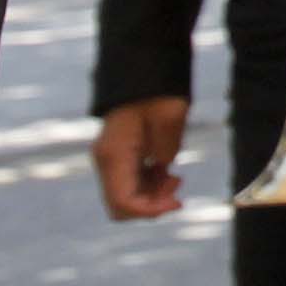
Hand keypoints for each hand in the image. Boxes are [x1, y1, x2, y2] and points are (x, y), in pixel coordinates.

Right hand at [94, 98, 189, 220]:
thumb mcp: (170, 115)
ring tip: (175, 177)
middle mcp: (107, 162)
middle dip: (151, 205)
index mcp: (113, 155)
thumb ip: (166, 148)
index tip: (178, 203)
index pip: (123, 202)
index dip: (150, 211)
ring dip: (153, 196)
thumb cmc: (158, 91)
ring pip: (127, 198)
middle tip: (176, 184)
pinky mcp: (121, 159)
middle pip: (121, 206)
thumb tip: (163, 168)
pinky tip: (167, 172)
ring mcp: (112, 162)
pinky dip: (150, 186)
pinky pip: (132, 185)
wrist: (145, 74)